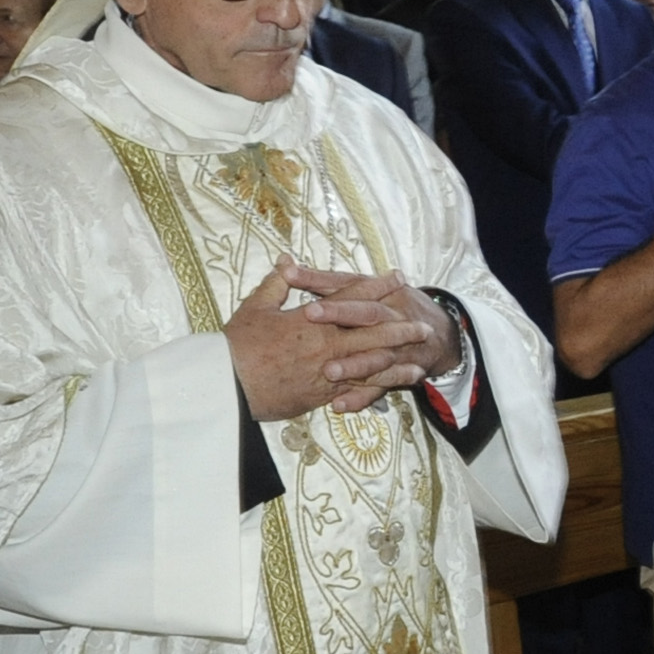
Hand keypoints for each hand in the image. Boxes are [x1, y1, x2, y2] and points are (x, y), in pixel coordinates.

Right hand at [226, 260, 445, 420]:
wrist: (228, 387)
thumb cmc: (238, 347)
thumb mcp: (255, 308)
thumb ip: (276, 284)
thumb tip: (286, 260)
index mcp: (311, 320)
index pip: (351, 296)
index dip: (377, 286)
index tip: (398, 277)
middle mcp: (326, 344)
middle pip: (372, 331)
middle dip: (400, 326)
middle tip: (424, 324)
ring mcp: (328, 370)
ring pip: (373, 362)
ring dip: (400, 357)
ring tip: (423, 355)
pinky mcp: (325, 393)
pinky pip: (361, 388)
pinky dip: (384, 384)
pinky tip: (402, 382)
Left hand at [285, 263, 462, 412]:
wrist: (437, 334)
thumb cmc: (391, 307)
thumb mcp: (364, 289)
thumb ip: (322, 281)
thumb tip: (285, 267)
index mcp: (383, 294)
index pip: (354, 286)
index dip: (328, 281)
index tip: (296, 280)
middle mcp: (393, 317)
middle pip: (368, 315)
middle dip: (340, 316)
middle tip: (309, 318)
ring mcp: (399, 347)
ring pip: (378, 355)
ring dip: (355, 364)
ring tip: (329, 371)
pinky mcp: (400, 374)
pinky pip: (381, 388)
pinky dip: (362, 397)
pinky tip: (340, 404)